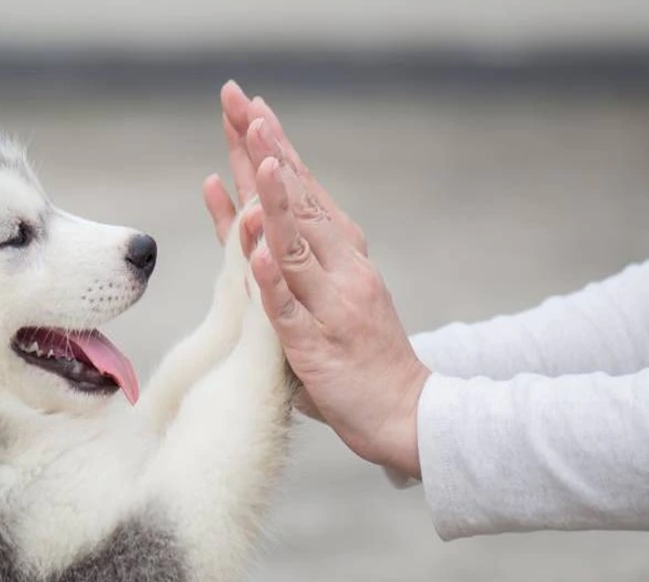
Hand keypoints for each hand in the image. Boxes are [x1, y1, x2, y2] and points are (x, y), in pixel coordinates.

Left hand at [216, 81, 431, 478]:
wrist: (407, 411)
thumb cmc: (360, 353)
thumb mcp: (326, 293)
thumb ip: (286, 257)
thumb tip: (247, 216)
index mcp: (342, 252)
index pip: (301, 189)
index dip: (273, 146)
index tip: (248, 104)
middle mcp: (340, 268)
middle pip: (296, 201)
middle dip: (266, 150)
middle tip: (241, 102)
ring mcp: (329, 305)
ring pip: (296, 245)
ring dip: (276, 200)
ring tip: (257, 156)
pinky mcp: (315, 346)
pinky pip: (289, 310)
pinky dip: (272, 280)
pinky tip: (255, 252)